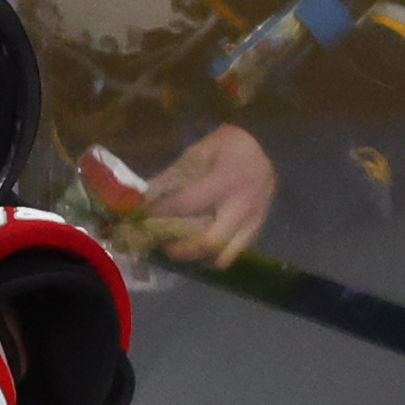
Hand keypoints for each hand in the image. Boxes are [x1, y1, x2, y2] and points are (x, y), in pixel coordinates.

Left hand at [136, 123, 276, 267]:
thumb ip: (173, 177)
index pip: (186, 205)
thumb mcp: (199, 152)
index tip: (142, 219)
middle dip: (181, 250)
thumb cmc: (227, 146)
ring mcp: (255, 220)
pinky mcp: (259, 229)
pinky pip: (235, 251)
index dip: (160, 214)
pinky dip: (214, 254)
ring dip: (199, 257)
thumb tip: (143, 200)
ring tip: (181, 248)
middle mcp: (244, 205)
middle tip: (163, 245)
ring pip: (224, 256)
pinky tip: (199, 245)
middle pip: (209, 243)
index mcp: (227, 180)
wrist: (263, 146)